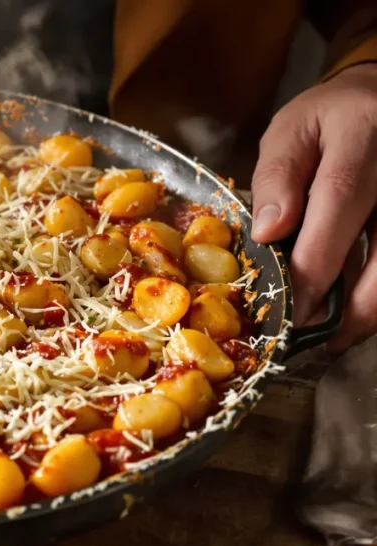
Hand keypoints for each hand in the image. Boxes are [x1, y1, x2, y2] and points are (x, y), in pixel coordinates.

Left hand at [251, 62, 376, 351]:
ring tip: (340, 337)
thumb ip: (277, 180)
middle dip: (357, 301)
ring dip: (375, 307)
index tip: (294, 304)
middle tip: (319, 337)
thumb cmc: (328, 120)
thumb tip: (268, 234)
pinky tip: (361, 313)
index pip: (341, 196)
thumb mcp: (289, 133)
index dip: (318, 257)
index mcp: (362, 129)